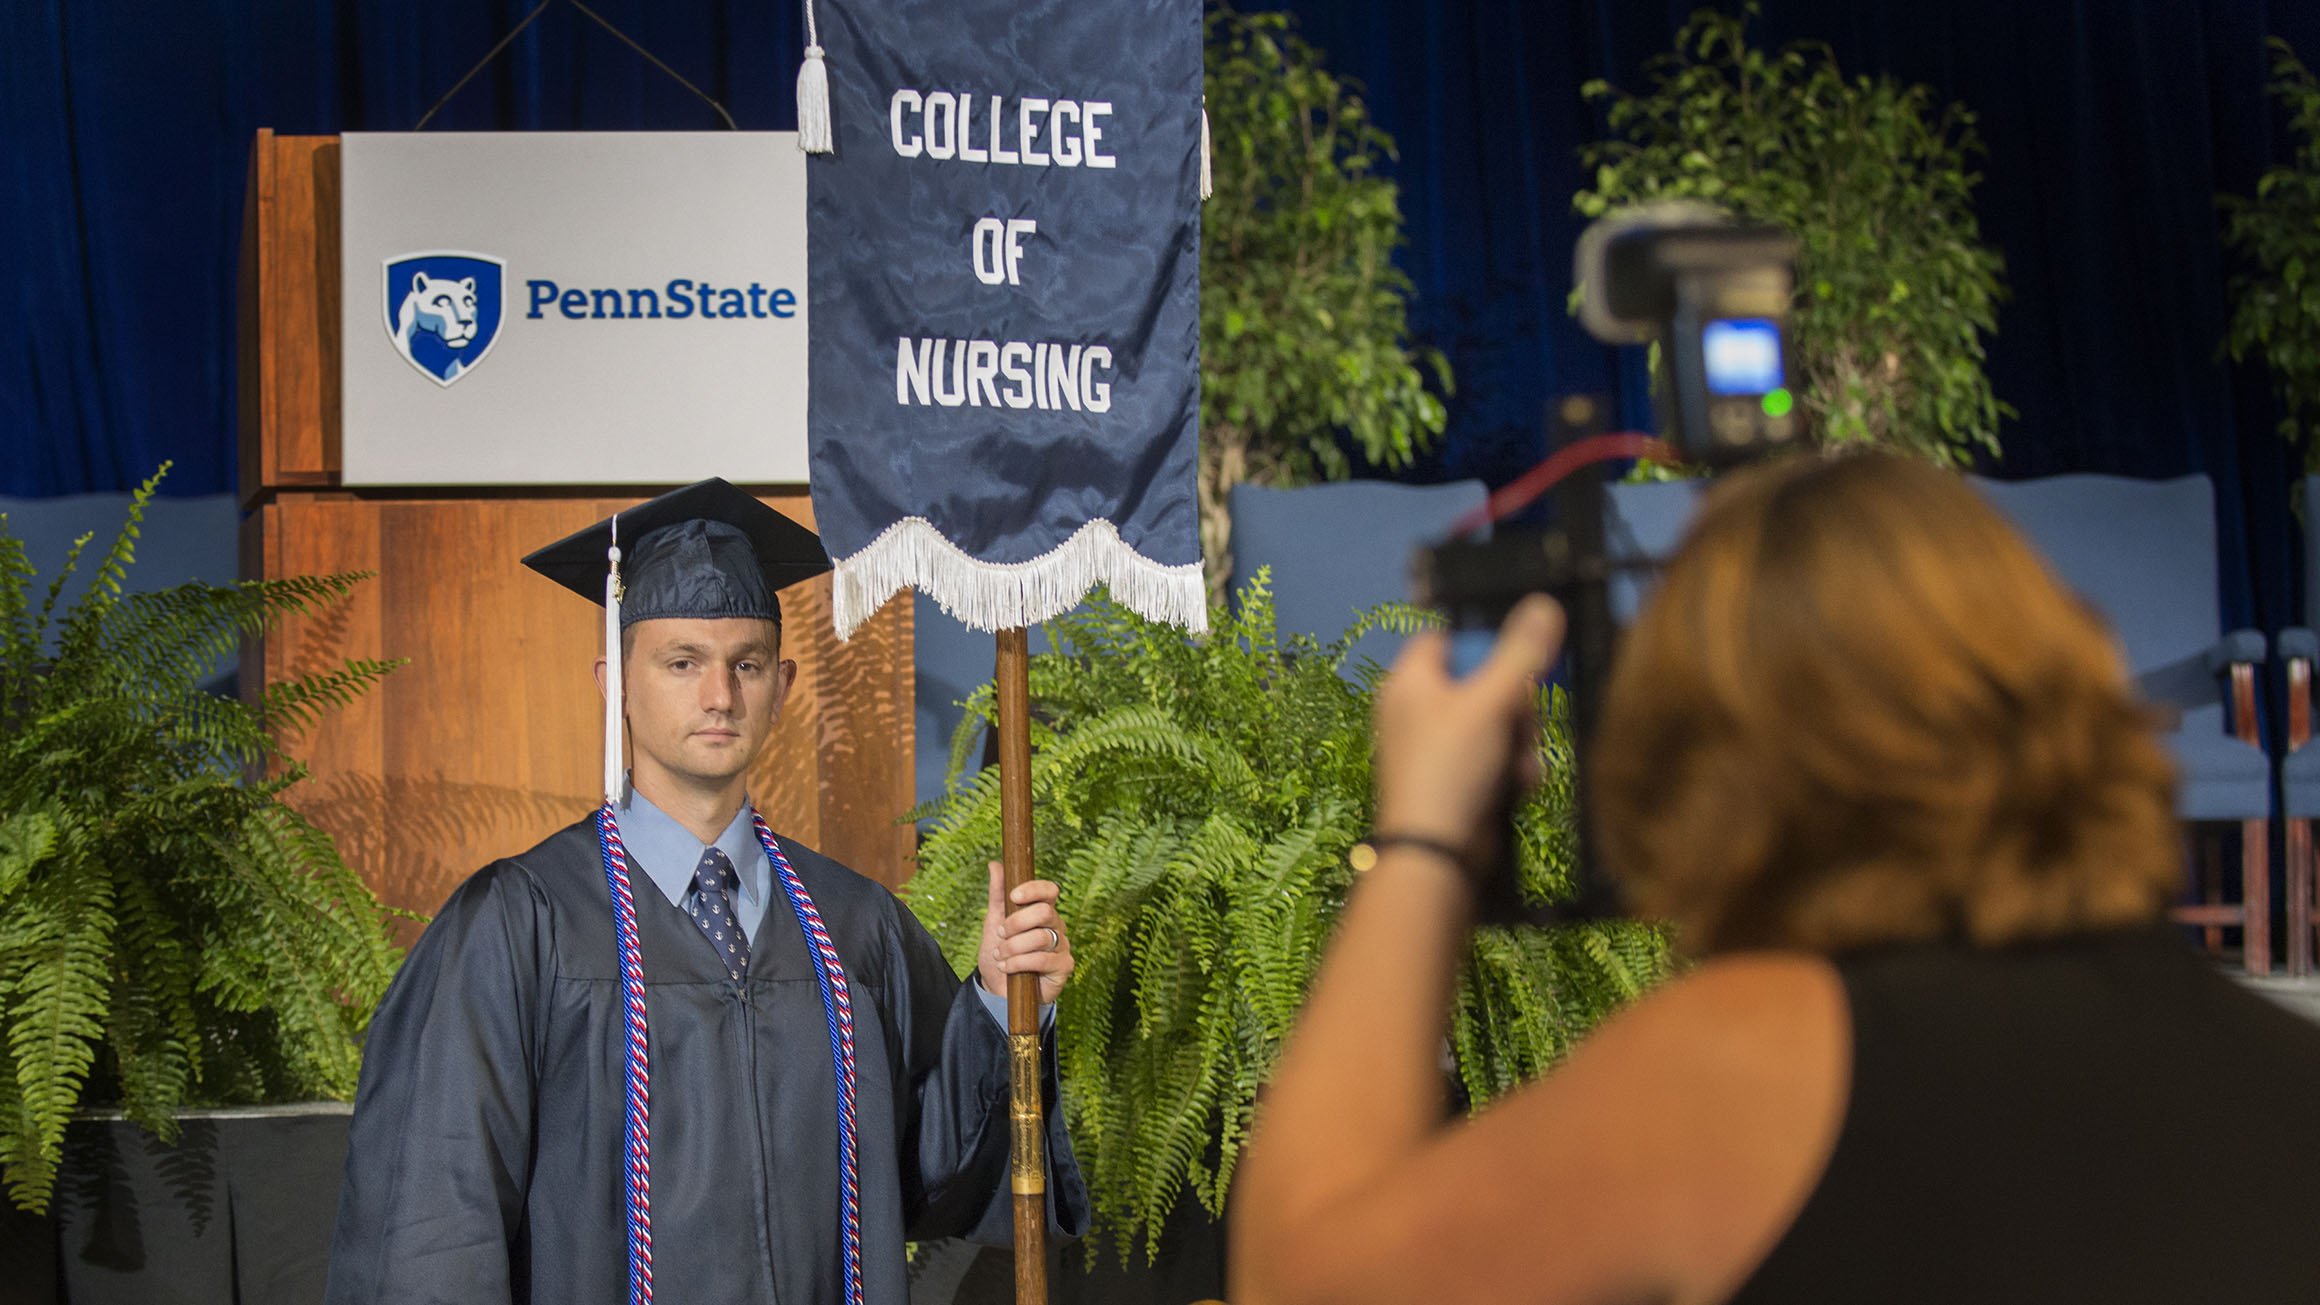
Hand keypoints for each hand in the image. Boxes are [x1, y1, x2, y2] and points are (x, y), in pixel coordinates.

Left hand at [978, 860, 1072, 1004]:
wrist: (999, 989)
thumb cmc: (1000, 953)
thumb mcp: (993, 922)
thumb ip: (997, 894)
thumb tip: (995, 864)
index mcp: (1042, 911)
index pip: (1049, 891)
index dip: (1033, 890)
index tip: (1013, 897)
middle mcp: (1056, 926)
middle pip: (1044, 912)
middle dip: (1016, 924)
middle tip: (1000, 934)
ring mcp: (1062, 946)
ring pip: (1041, 937)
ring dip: (1013, 947)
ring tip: (1000, 955)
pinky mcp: (1063, 967)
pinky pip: (1043, 959)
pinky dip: (1019, 963)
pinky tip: (1007, 967)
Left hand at [1371, 596, 1566, 870]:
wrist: (1434, 854)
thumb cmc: (1452, 766)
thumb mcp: (1490, 702)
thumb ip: (1520, 653)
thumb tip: (1543, 604)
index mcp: (1410, 681)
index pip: (1445, 637)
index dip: (1483, 641)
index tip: (1517, 656)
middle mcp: (1415, 710)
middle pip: (1480, 681)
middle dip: (1514, 704)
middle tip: (1522, 719)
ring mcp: (1433, 748)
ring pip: (1493, 723)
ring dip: (1518, 742)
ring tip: (1519, 762)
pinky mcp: (1451, 781)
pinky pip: (1490, 758)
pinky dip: (1508, 769)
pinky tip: (1519, 785)